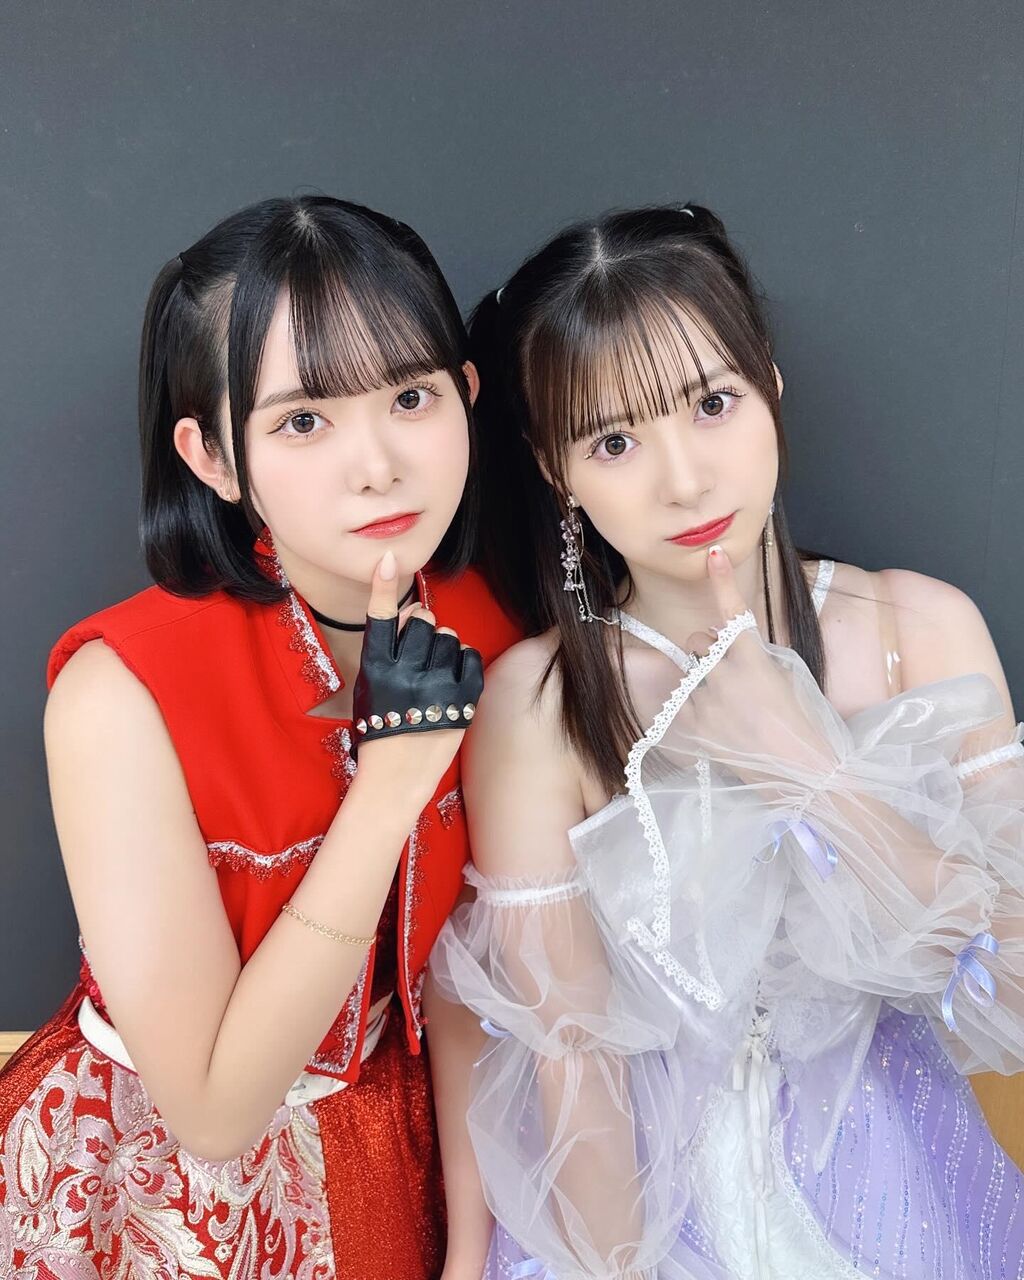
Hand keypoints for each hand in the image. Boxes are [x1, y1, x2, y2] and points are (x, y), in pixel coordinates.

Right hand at [352, 552, 483, 798]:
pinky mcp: (463, 699)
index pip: (381, 620)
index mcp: (377, 670)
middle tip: (420, 652)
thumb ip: (390, 652)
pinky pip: (471, 656)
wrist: (397, 777)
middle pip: (424, 623)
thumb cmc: (380, 730)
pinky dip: (464, 661)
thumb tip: (418, 614)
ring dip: (444, 647)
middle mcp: (406, 675)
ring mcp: (437, 687)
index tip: (387, 560)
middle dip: (424, 628)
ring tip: (434, 673)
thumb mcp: (370, 689)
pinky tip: (453, 678)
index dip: (383, 588)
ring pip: (450, 638)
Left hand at [674, 546, 833, 776]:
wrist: (802, 771)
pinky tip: (720, 725)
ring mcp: (705, 700)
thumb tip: (730, 648)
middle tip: (731, 677)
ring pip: (689, 673)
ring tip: (730, 710)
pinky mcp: (691, 724)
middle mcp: (724, 674)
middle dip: (709, 652)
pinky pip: (681, 702)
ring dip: (703, 682)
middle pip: (699, 643)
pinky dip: (695, 708)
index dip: (722, 582)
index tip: (713, 555)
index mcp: (754, 658)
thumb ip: (756, 656)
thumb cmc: (803, 722)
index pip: (734, 612)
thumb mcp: (788, 676)